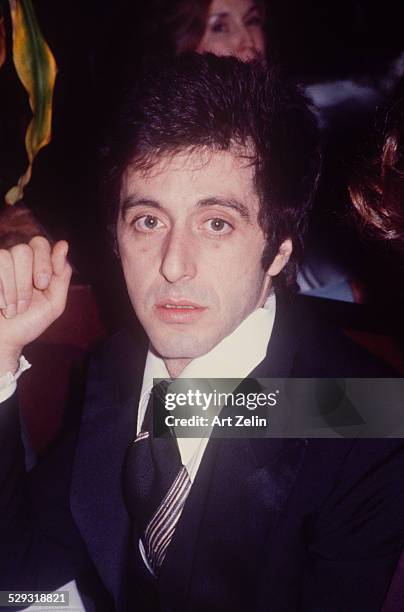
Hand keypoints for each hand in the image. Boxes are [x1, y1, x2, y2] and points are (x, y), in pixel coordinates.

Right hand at [0, 236, 71, 373]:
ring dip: (12, 289)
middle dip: (26, 279)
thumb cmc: (29, 321)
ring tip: (14, 310)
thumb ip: (61, 275)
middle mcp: (16, 260)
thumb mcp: (54, 303)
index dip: (43, 261)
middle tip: (26, 302)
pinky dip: (0, 291)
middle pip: (23, 250)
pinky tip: (1, 306)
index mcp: (36, 264)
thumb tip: (63, 244)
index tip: (42, 284)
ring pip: (5, 257)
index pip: (39, 243)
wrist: (4, 340)